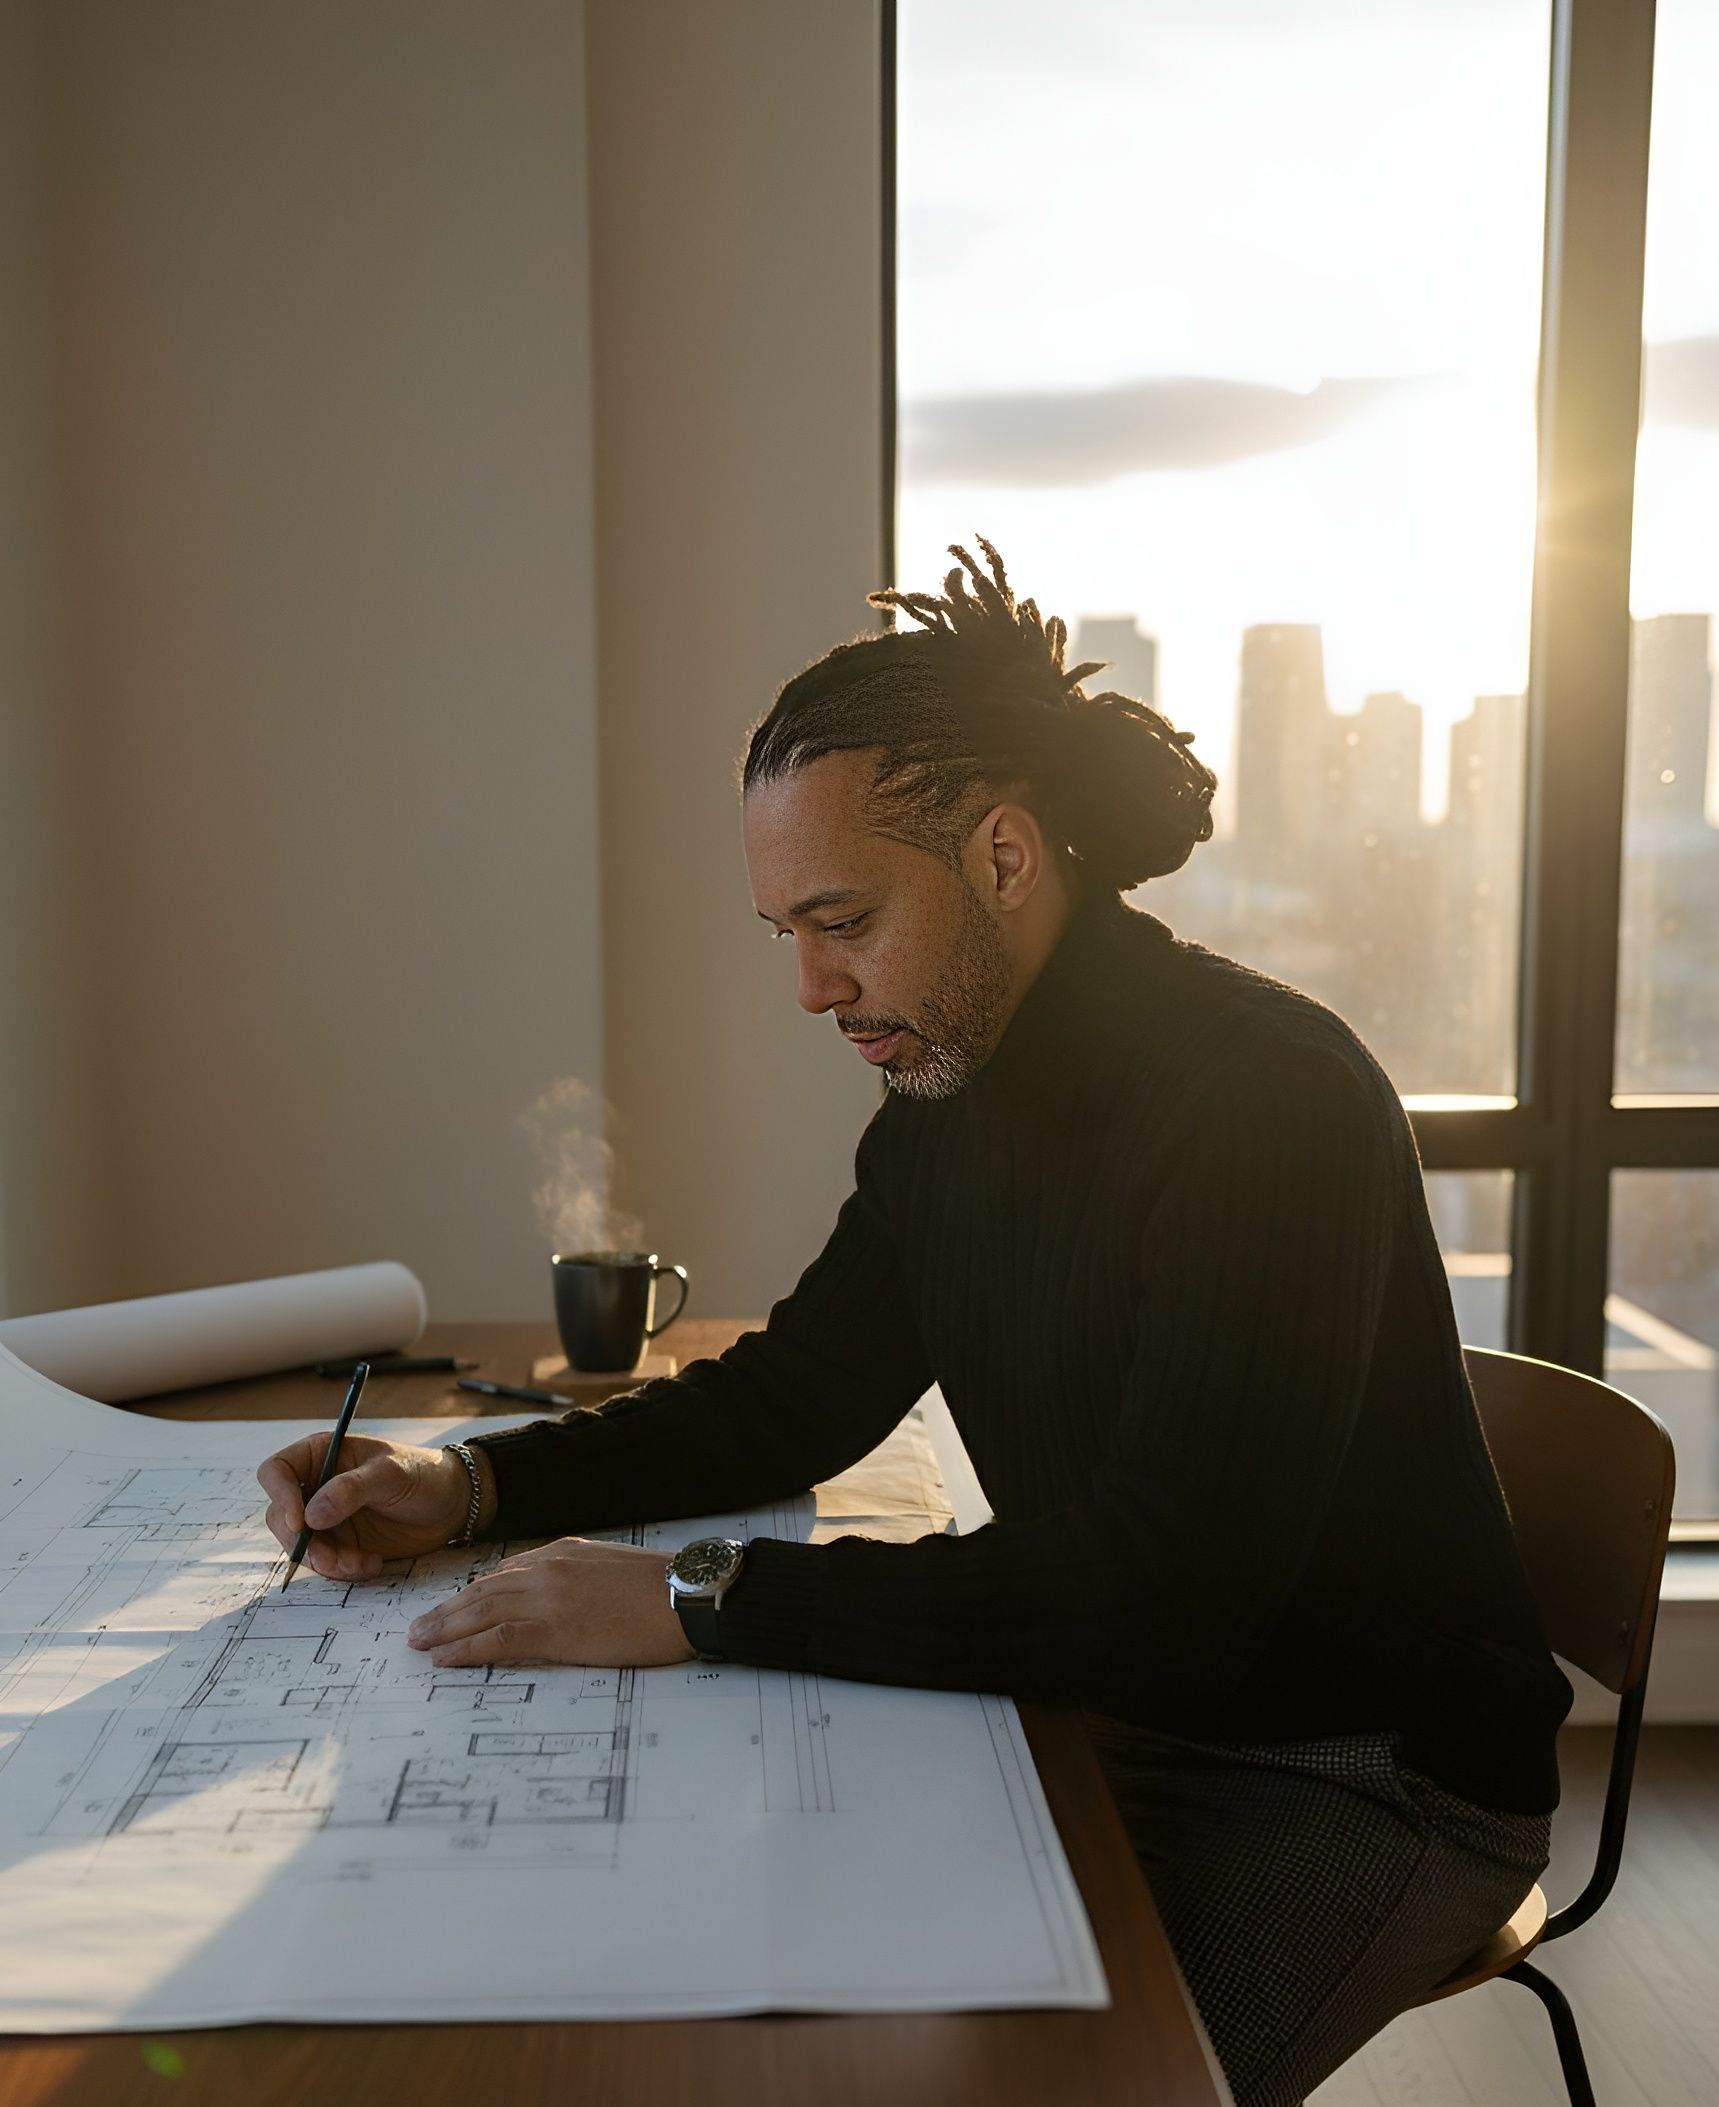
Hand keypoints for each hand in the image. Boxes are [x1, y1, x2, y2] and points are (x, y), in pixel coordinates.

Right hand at [256, 1434, 492, 1578]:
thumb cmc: (424, 1475)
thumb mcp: (392, 1474)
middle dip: (302, 1542)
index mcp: (323, 1454)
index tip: (299, 1522)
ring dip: (325, 1561)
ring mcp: (326, 1518)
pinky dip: (342, 1570)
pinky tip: (371, 1564)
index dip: (280, 1495)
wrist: (452, 1506)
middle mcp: (317, 1486)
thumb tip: (310, 1515)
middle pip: (280, 1516)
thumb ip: (352, 1489)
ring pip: (300, 1546)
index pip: (277, 1471)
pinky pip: (324, 1563)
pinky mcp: (340, 1544)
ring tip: (360, 1563)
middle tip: (330, 1558)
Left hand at [406, 1539, 696, 1668]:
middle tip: (418, 1627)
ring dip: (445, 1629)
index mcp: (562, 1552)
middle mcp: (547, 1569)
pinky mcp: (554, 1629)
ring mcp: (548, 1598)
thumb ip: (579, 1576)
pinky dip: (466, 1650)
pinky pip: (497, 1640)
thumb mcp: (612, 1569)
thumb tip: (563, 1596)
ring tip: (420, 1642)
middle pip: (483, 1590)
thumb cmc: (662, 1590)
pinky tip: (445, 1659)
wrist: (686, 1595)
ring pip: (481, 1612)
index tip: (453, 1607)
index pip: (504, 1573)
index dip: (472, 1593)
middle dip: (447, 1610)